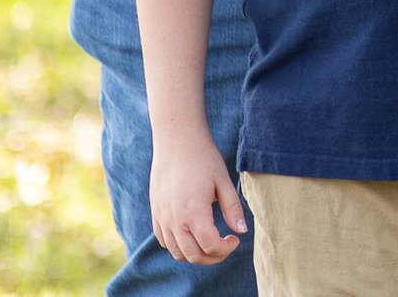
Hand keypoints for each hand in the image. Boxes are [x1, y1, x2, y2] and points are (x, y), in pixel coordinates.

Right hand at [149, 127, 245, 264]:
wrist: (177, 141)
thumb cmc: (204, 158)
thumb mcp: (224, 181)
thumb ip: (233, 208)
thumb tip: (241, 231)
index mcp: (194, 212)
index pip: (210, 246)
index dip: (225, 249)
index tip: (234, 239)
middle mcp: (174, 220)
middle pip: (193, 255)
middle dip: (212, 257)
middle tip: (225, 246)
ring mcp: (162, 218)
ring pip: (177, 252)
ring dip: (195, 254)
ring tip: (210, 242)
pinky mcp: (155, 213)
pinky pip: (164, 241)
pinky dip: (178, 246)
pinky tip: (192, 234)